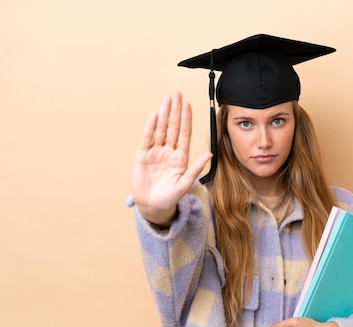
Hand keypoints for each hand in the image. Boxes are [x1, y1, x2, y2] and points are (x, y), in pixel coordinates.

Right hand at [131, 91, 211, 225]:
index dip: (186, 119)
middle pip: (172, 128)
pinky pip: (147, 139)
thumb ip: (196, 169)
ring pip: (160, 130)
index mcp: (181, 158)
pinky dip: (150, 127)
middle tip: (177, 94)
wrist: (152, 207)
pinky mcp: (142, 157)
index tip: (188, 105)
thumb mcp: (184, 185)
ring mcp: (155, 153)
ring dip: (163, 114)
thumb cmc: (170, 198)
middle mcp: (169, 152)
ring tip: (167, 99)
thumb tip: (209, 155)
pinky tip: (154, 116)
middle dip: (175, 111)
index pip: (184, 134)